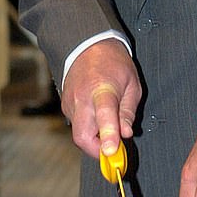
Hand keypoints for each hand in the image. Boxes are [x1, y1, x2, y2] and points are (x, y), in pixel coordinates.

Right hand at [62, 38, 141, 159]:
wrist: (87, 44)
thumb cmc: (114, 63)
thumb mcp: (131, 84)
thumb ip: (128, 111)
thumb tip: (126, 134)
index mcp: (102, 90)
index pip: (104, 116)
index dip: (108, 136)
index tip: (112, 151)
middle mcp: (82, 98)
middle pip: (83, 136)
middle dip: (98, 151)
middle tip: (114, 150)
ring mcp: (70, 103)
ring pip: (79, 134)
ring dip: (94, 139)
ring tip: (108, 126)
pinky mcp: (65, 106)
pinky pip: (76, 125)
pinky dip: (88, 129)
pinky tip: (97, 116)